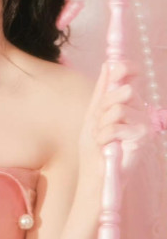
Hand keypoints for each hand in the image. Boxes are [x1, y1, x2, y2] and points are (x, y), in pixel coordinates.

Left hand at [78, 59, 152, 187]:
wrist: (95, 175)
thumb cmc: (94, 149)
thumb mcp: (93, 115)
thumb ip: (102, 91)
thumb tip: (108, 64)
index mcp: (128, 103)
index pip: (133, 75)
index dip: (125, 67)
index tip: (115, 68)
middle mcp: (140, 110)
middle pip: (124, 91)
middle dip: (104, 107)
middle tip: (98, 125)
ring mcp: (144, 123)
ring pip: (118, 108)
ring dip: (102, 125)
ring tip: (102, 139)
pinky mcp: (143, 137)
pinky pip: (117, 125)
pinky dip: (104, 136)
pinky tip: (107, 147)